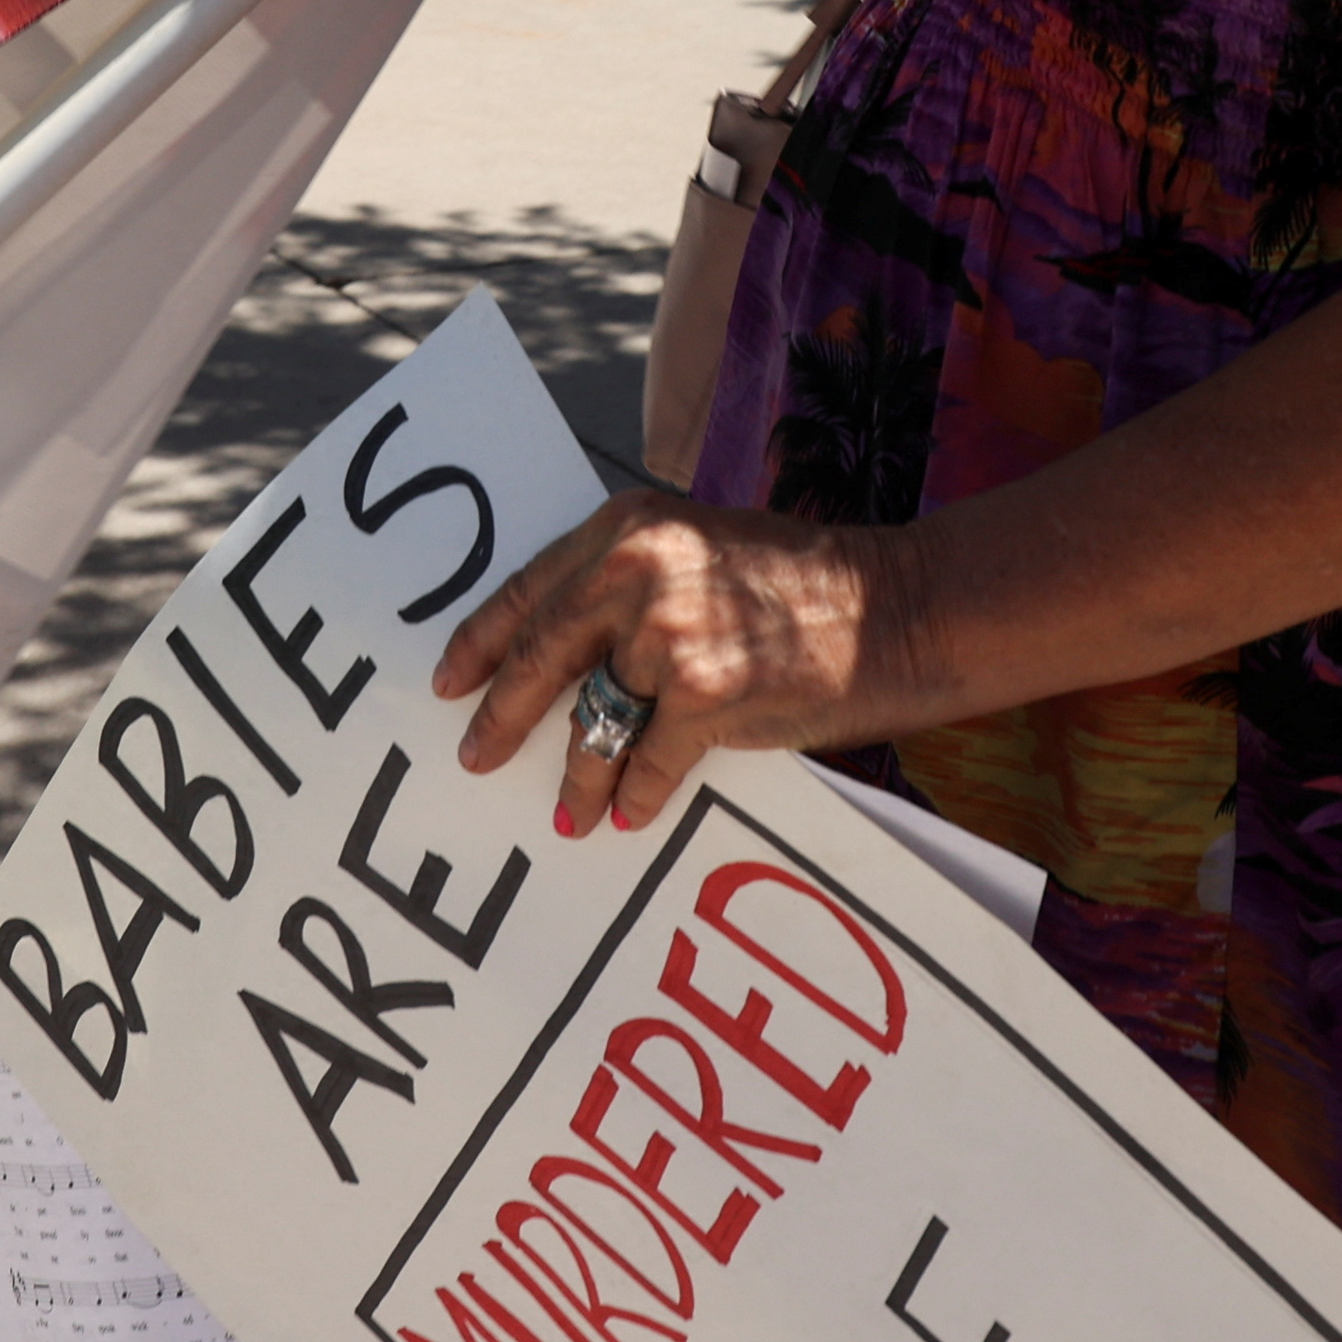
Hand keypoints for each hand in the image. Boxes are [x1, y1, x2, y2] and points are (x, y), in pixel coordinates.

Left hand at [435, 490, 910, 837]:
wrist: (893, 606)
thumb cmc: (800, 582)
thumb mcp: (700, 551)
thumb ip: (632, 582)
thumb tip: (566, 655)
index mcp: (627, 527)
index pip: (529, 591)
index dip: (481, 641)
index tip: (449, 679)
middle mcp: (635, 571)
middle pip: (540, 656)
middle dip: (503, 716)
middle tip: (474, 756)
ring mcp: (666, 634)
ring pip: (593, 723)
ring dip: (577, 776)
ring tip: (568, 811)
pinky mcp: (702, 694)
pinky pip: (647, 763)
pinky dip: (637, 796)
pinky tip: (629, 815)